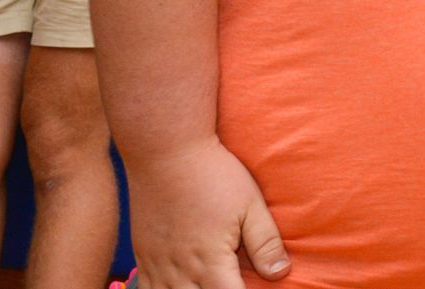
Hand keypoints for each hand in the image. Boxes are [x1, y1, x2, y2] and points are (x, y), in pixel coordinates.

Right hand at [126, 138, 290, 288]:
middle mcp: (180, 271)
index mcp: (210, 263)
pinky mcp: (143, 255)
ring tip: (208, 284)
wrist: (166, 150)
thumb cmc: (213, 174)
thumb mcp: (250, 204)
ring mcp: (157, 265)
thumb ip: (265, 242)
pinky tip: (179, 286)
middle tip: (231, 282)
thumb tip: (281, 273)